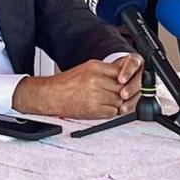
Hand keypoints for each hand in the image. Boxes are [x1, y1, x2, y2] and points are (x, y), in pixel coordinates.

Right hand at [12, 57, 141, 118]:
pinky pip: (113, 112)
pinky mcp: (94, 109)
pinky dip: (111, 112)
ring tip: (107, 102)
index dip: (128, 80)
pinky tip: (102, 108)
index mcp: (96, 67)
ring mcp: (96, 95)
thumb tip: (124, 75)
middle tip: (121, 95)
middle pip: (123, 87)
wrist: (50, 95)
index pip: (122, 73)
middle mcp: (96, 80)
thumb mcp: (86, 68)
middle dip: (123, 93)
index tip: (129, 84)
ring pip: (119, 101)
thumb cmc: (66, 83)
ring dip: (117, 103)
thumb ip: (106, 70)